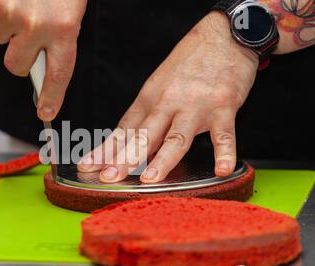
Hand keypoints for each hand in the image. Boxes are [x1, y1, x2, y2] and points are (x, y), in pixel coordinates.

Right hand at [0, 0, 87, 120]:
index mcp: (65, 28)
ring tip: (24, 2)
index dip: (51, 97)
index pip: (58, 76)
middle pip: (17, 65)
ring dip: (8, 24)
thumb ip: (60, 35)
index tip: (46, 112)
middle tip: (27, 38)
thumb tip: (44, 61)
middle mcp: (38, 25)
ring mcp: (13, 14)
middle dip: (19, 56)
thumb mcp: (70, 8)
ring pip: (0, 36)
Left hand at [78, 12, 258, 182]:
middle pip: (143, 135)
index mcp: (149, 98)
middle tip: (109, 177)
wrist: (223, 36)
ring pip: (176, 138)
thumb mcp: (158, 83)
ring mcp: (195, 107)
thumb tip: (128, 142)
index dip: (106, 150)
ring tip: (149, 179)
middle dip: (124, 158)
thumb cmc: (189, 62)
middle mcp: (168, 103)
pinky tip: (221, 170)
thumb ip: (146, 115)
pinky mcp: (223, 108)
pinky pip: (224, 135)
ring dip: (162, 160)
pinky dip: (224, 153)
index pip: (124, 130)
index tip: (89, 166)